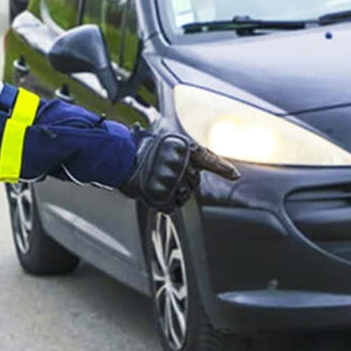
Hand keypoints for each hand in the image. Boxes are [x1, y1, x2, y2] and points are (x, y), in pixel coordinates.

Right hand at [119, 131, 239, 210]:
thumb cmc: (135, 149)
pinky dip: (162, 203)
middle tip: (162, 175)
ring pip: (183, 196)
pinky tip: (153, 193)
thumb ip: (181, 154)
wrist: (115, 157)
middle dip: (181, 183)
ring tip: (155, 182)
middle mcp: (180, 162)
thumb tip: (201, 163)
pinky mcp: (164, 193)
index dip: (222, 168)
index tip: (235, 175)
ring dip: (171, 193)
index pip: (208, 158)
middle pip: (193, 182)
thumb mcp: (162, 144)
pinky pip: (171, 206)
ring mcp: (173, 178)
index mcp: (182, 146)